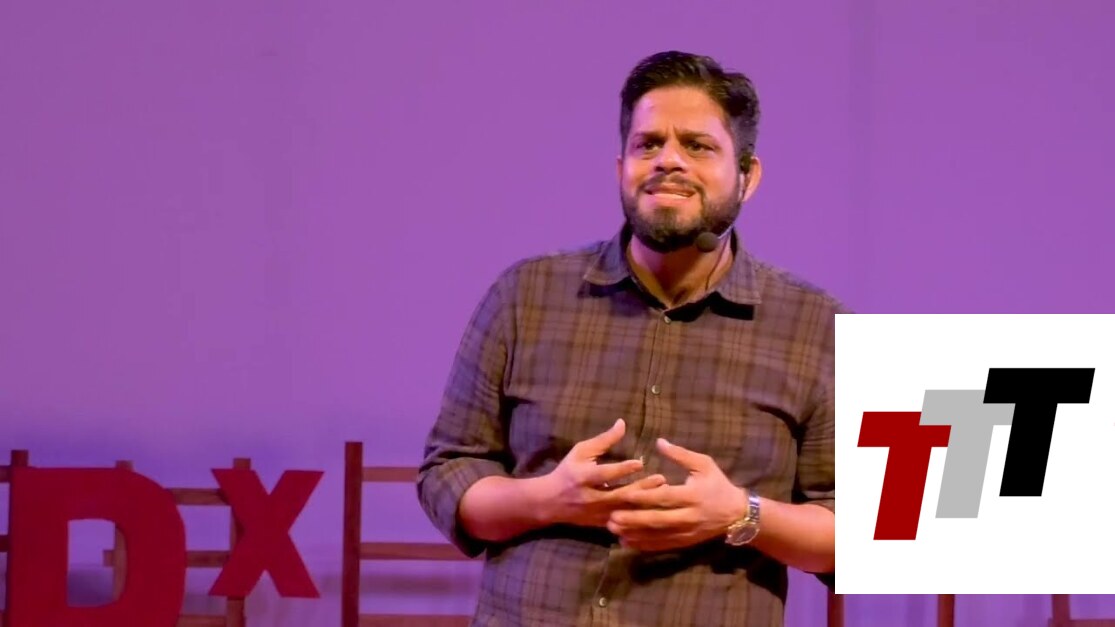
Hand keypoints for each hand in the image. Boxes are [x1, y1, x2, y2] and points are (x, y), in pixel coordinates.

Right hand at [542, 419, 667, 527]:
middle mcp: (590, 497)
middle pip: (618, 495)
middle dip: (640, 488)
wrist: (549, 502)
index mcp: (582, 477)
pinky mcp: (601, 525)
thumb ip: (603, 440)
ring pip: (624, 511)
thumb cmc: (568, 471)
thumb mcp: (581, 452)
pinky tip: (655, 511)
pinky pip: (623, 524)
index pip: (604, 474)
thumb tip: (623, 423)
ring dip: (644, 503)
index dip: (622, 469)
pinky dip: (639, 519)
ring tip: (664, 493)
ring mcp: (596, 514)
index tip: (640, 463)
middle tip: (661, 479)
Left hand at [607, 438, 747, 551]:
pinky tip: (627, 542)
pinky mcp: (685, 542)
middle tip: (611, 518)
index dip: (645, 497)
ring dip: (635, 534)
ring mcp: (687, 532)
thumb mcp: (704, 464)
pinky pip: (662, 545)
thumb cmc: (718, 484)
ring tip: (614, 531)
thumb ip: (681, 454)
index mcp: (693, 495)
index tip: (625, 494)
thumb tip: (659, 441)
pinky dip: (644, 545)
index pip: (665, 497)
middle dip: (634, 520)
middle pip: (658, 520)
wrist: (737, 513)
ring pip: (658, 536)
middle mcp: (689, 516)